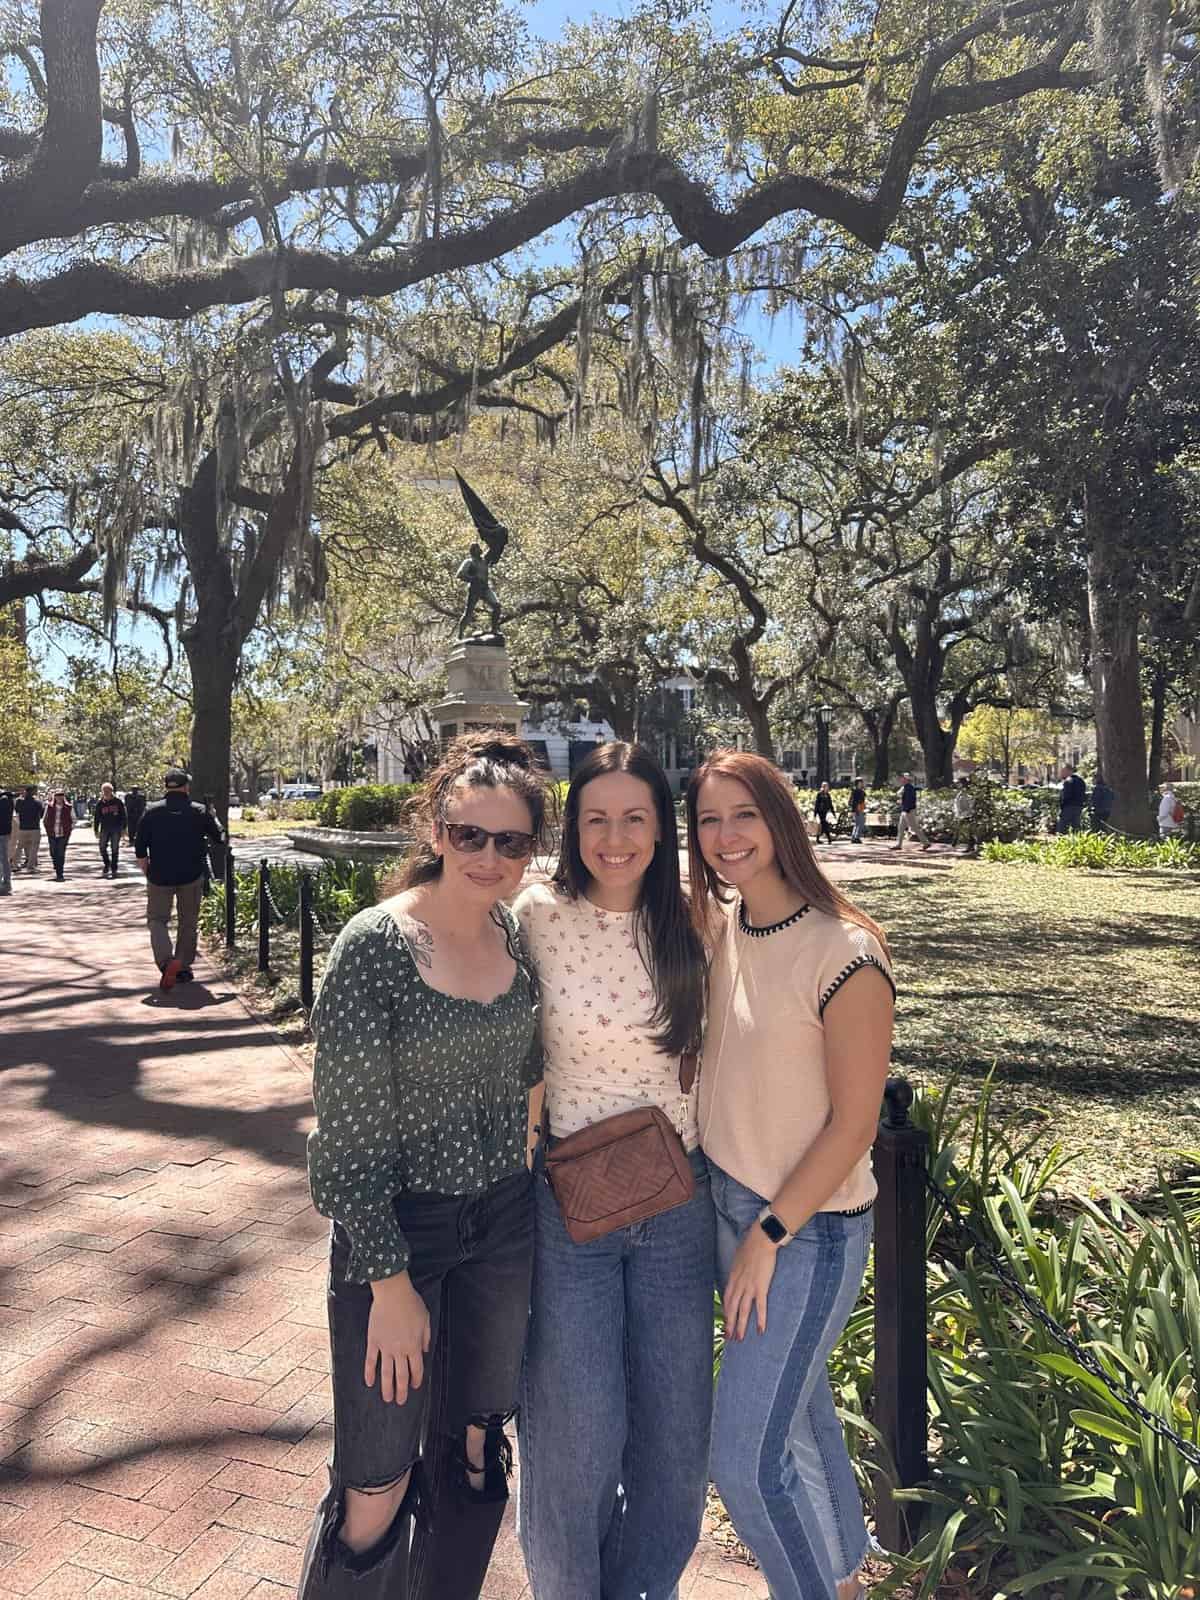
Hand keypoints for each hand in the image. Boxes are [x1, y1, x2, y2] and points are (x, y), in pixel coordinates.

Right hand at [366, 1273, 430, 1404]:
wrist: (393, 1293)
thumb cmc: (411, 1304)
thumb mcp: (425, 1319)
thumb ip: (425, 1337)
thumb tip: (424, 1351)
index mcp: (414, 1345)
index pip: (416, 1369)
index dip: (416, 1379)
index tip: (414, 1387)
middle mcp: (400, 1350)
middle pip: (401, 1375)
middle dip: (401, 1390)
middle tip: (400, 1402)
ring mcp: (385, 1347)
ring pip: (386, 1373)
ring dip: (387, 1387)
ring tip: (387, 1398)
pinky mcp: (373, 1341)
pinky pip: (371, 1360)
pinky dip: (370, 1373)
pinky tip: (369, 1382)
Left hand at [722, 1225, 779, 1340]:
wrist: (761, 1240)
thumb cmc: (751, 1245)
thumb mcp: (738, 1258)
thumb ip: (737, 1269)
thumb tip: (737, 1273)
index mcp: (732, 1277)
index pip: (727, 1298)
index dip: (726, 1311)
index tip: (725, 1321)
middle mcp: (738, 1284)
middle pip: (732, 1308)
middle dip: (729, 1323)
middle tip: (728, 1337)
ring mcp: (749, 1287)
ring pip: (743, 1311)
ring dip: (741, 1326)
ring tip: (739, 1338)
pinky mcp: (761, 1287)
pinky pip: (760, 1307)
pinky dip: (760, 1319)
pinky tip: (760, 1330)